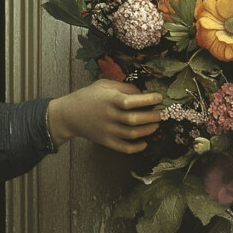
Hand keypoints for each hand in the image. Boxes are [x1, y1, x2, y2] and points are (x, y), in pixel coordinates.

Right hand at [47, 80, 162, 153]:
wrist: (69, 115)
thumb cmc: (88, 96)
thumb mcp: (104, 85)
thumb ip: (123, 87)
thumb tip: (142, 93)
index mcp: (109, 99)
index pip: (132, 100)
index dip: (148, 99)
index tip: (159, 97)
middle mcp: (109, 115)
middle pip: (135, 119)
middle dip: (153, 116)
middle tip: (164, 113)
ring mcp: (107, 130)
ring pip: (133, 134)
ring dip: (148, 130)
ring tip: (156, 124)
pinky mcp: (106, 141)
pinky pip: (124, 147)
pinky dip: (137, 147)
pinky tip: (145, 142)